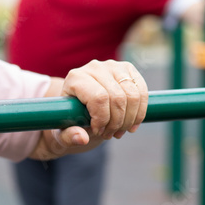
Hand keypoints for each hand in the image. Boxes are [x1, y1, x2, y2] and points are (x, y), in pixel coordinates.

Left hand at [32, 60, 147, 159]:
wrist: (79, 105)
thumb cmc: (69, 119)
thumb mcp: (62, 132)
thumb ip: (68, 137)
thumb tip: (82, 139)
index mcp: (75, 78)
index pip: (99, 98)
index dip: (103, 119)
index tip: (98, 132)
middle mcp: (94, 67)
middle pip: (118, 98)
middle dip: (117, 123)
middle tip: (110, 135)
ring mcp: (113, 66)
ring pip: (133, 96)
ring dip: (129, 119)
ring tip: (119, 131)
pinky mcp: (127, 69)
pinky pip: (142, 92)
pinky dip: (139, 112)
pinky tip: (131, 124)